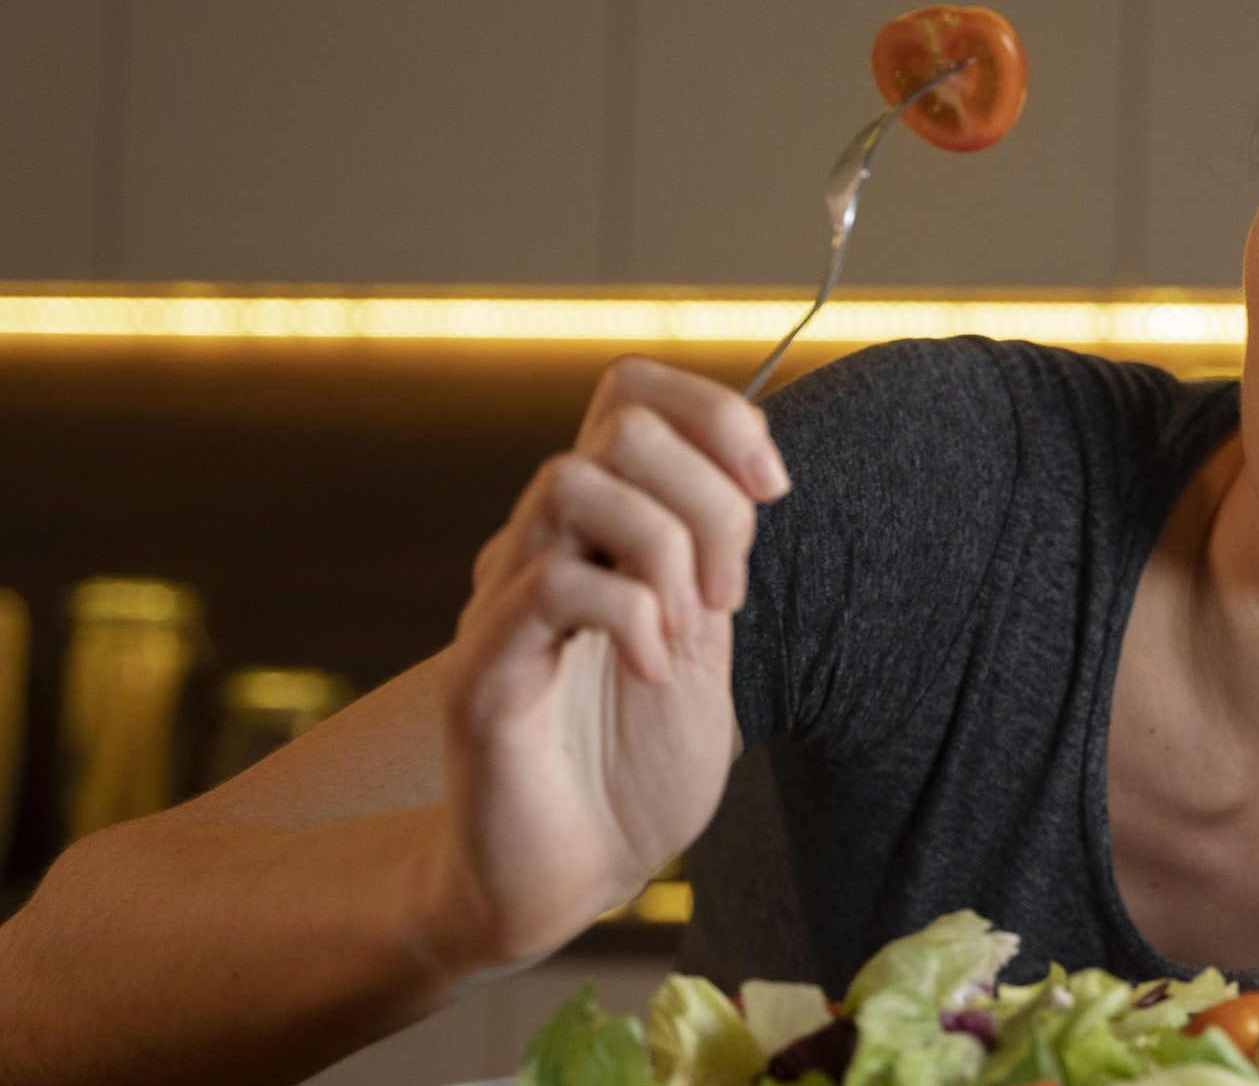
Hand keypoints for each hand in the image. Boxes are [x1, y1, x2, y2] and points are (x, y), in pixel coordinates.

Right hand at [425, 354, 789, 973]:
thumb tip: (749, 466)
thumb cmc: (636, 763)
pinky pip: (551, 586)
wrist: (576, 873)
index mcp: (599, 529)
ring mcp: (503, 602)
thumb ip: (710, 552)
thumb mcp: (702, 635)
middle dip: (708, 498)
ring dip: (663, 548)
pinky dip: (630, 618)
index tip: (774, 487)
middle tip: (728, 596)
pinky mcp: (481, 671)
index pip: (629, 389)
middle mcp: (540, 546)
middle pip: (618, 427)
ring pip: (572, 482)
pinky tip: (657, 673)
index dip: (713, 410)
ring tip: (691, 632)